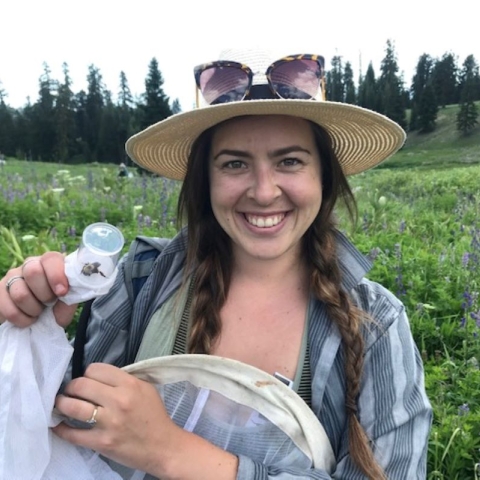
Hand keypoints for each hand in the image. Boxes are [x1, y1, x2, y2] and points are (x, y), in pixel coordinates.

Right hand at [0, 252, 76, 327]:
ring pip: (20, 294)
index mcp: (50, 263)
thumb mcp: (66, 304)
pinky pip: (9, 309)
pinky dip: (22, 319)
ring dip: (34, 309)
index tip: (62, 293)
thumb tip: (65, 297)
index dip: (56, 276)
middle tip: (49, 303)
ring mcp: (12, 277)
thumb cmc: (55, 306)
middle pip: (33, 272)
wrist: (35, 317)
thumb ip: (69, 300)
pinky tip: (28, 319)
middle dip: (45, 294)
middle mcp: (30, 265)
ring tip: (39, 312)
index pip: (51, 259)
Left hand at [54, 363, 180, 475]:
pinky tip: (58, 425)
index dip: (88, 373)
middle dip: (72, 386)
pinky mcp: (102, 442)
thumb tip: (100, 377)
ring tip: (62, 403)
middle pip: (81, 384)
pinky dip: (61, 429)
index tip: (88, 379)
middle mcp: (118, 401)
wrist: (163, 446)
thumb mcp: (146, 388)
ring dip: (62, 403)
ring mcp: (109, 422)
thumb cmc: (154, 416)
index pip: (96, 369)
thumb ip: (124, 379)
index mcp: (130, 385)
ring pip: (73, 406)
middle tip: (72, 390)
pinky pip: (73, 434)